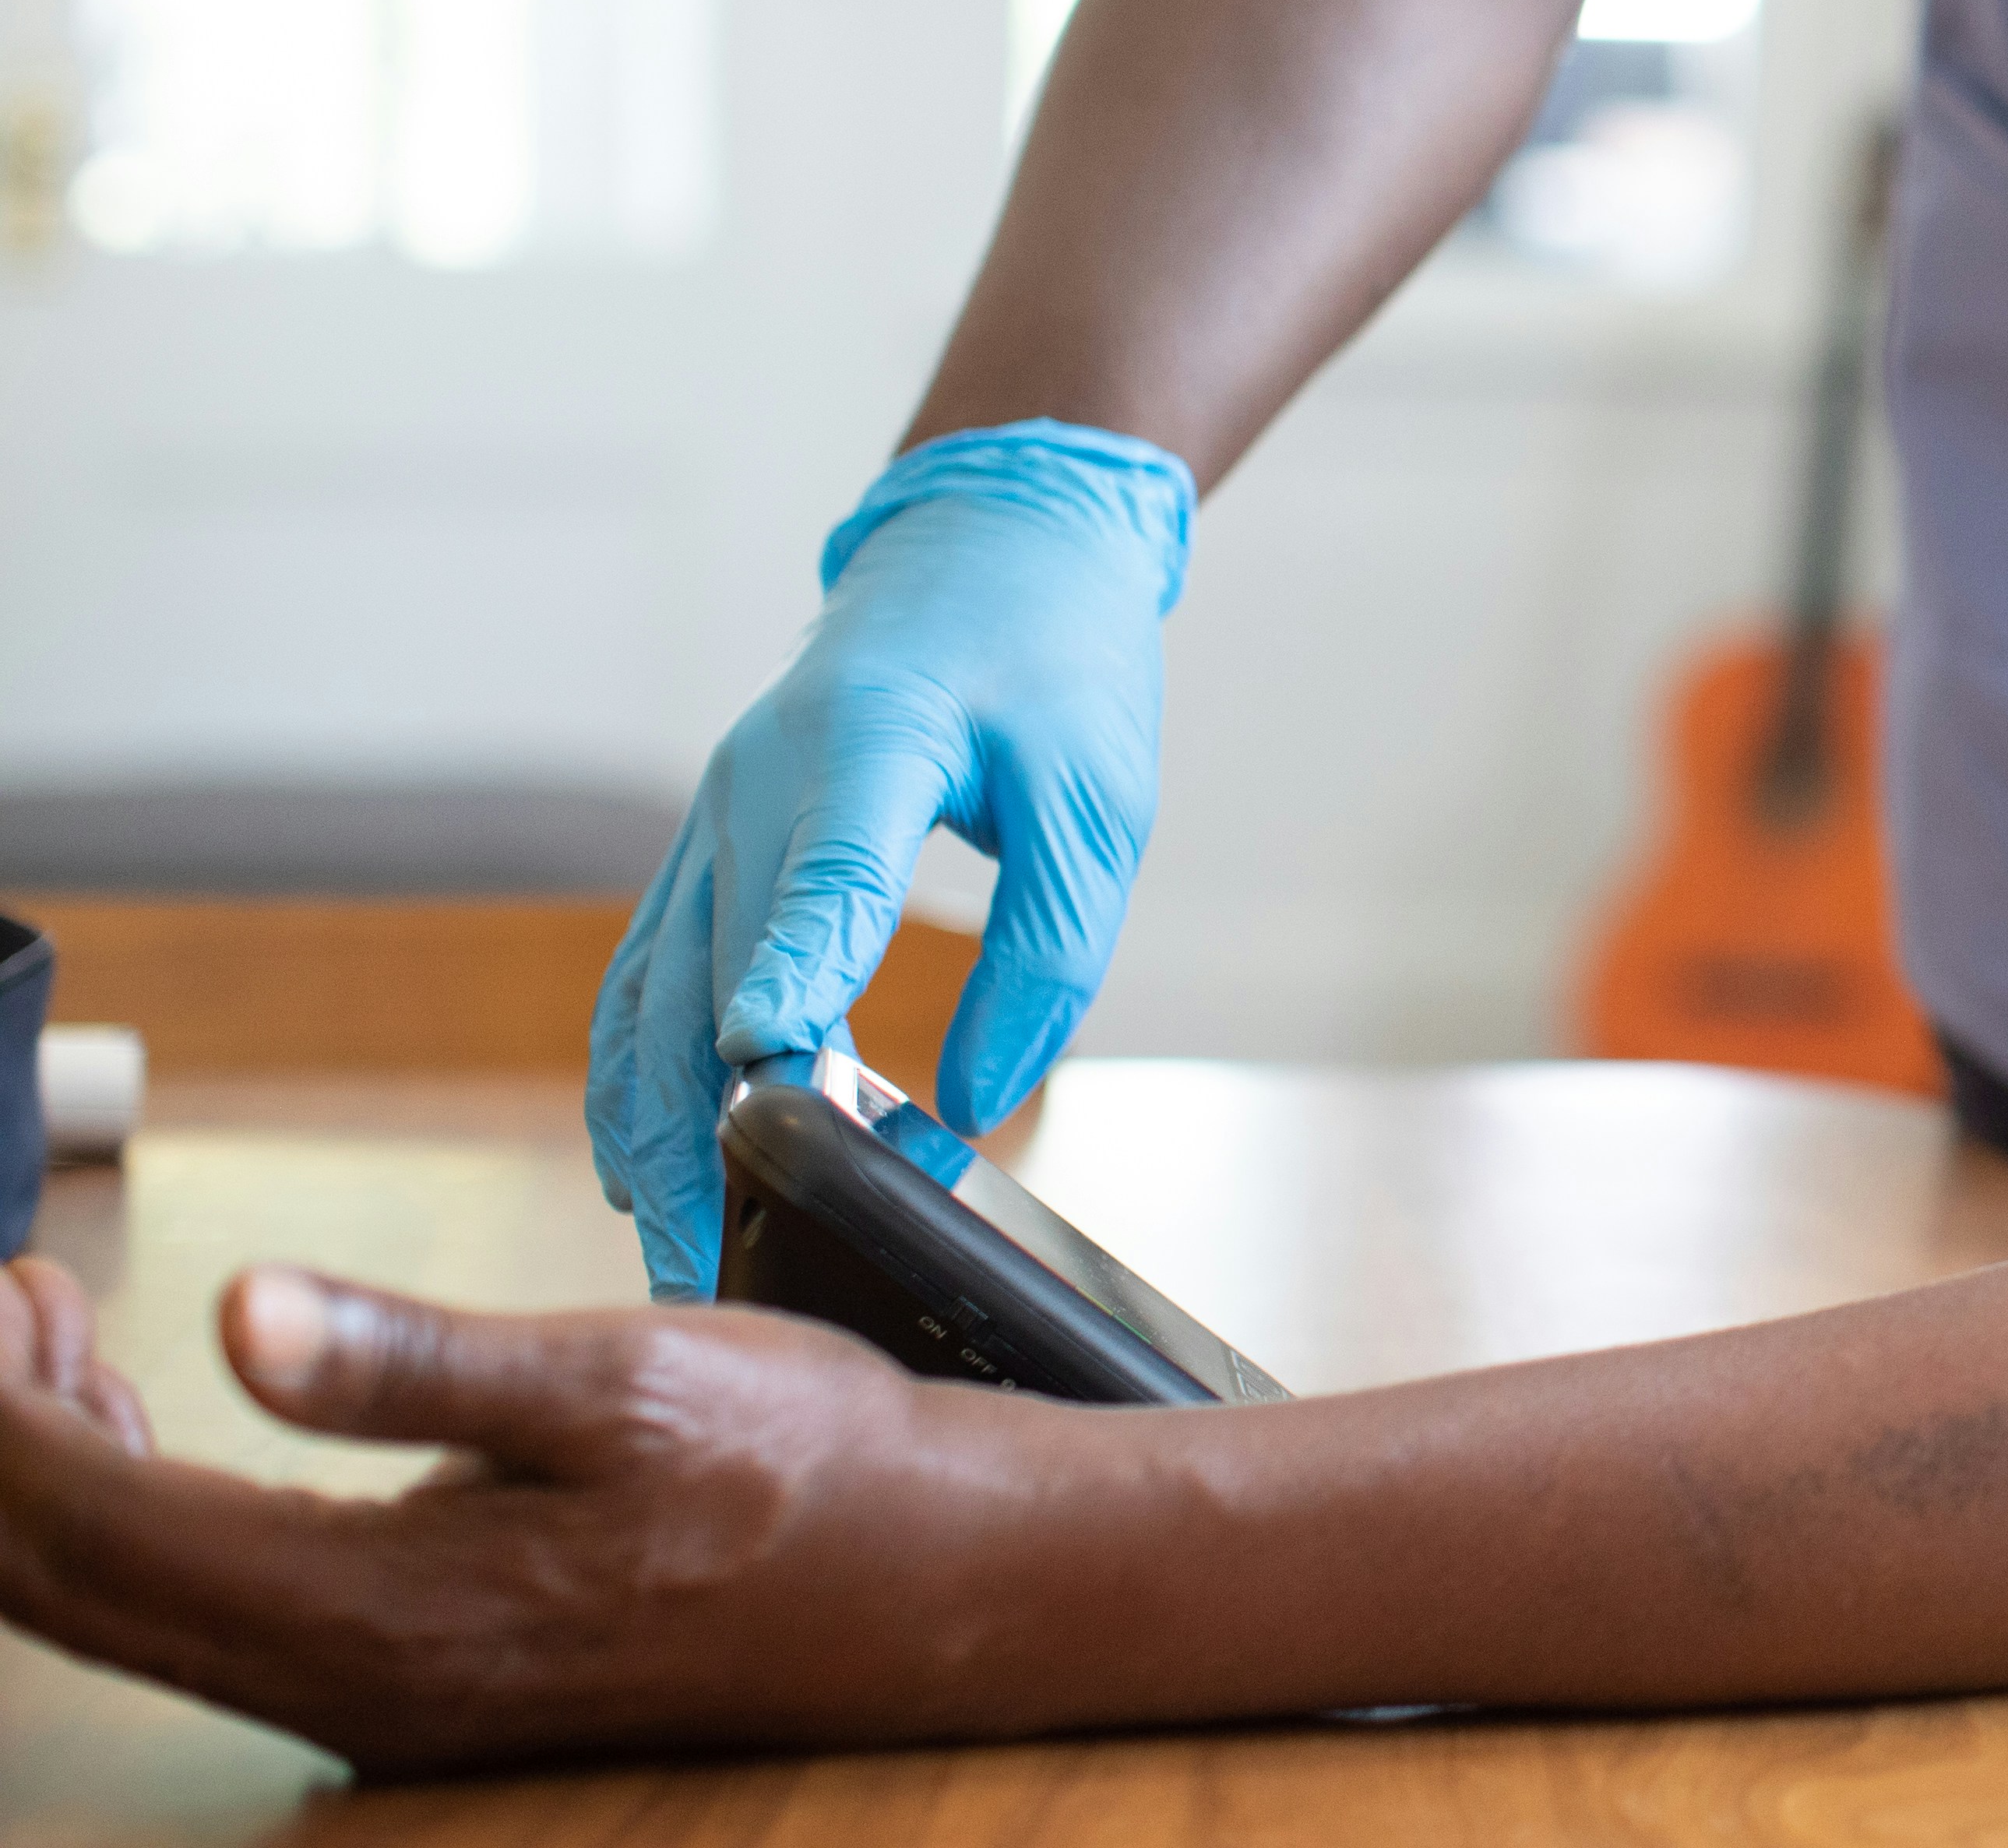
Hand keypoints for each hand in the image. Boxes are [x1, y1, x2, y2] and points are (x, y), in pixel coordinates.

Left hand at [0, 1259, 1030, 1767]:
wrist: (932, 1575)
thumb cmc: (800, 1465)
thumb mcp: (622, 1374)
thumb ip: (415, 1357)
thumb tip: (242, 1316)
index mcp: (381, 1612)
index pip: (90, 1525)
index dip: (3, 1411)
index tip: (2, 1291)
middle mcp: (349, 1686)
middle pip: (70, 1587)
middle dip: (6, 1441)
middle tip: (10, 1303)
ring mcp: (375, 1699)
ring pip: (127, 1608)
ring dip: (61, 1476)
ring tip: (55, 1348)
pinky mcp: (410, 1676)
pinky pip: (204, 1612)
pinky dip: (141, 1512)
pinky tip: (169, 1426)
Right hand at [591, 423, 1192, 1295]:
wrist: (988, 539)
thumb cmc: (1054, 661)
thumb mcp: (1098, 797)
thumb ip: (1048, 949)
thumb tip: (978, 1098)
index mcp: (870, 748)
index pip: (827, 879)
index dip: (795, 974)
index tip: (770, 1068)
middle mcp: (758, 786)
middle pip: (704, 974)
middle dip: (697, 1128)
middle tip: (706, 1268)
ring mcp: (713, 817)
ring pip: (646, 995)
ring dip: (646, 1126)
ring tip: (667, 1253)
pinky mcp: (707, 845)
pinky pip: (647, 975)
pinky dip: (639, 1075)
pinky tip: (649, 1163)